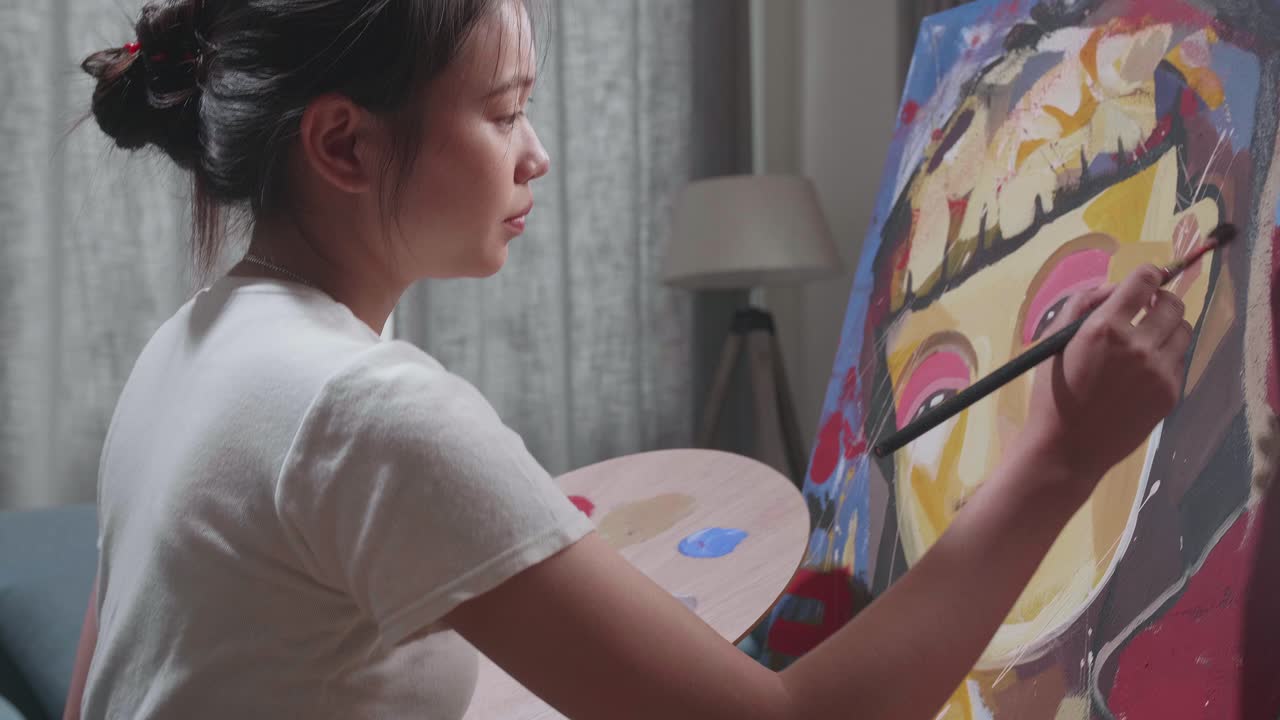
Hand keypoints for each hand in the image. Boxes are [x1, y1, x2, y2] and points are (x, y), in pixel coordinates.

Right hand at [1022, 264, 1191, 488]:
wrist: (1067, 447)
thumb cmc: (1052, 393)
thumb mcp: (1053, 341)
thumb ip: (1080, 305)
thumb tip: (1111, 288)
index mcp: (1105, 327)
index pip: (1144, 281)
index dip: (1148, 274)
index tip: (1145, 279)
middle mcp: (1139, 345)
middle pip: (1173, 304)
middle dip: (1161, 299)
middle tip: (1148, 307)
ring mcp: (1159, 371)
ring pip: (1184, 331)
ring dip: (1169, 327)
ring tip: (1149, 338)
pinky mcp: (1170, 394)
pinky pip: (1179, 362)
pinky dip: (1166, 357)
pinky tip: (1143, 370)